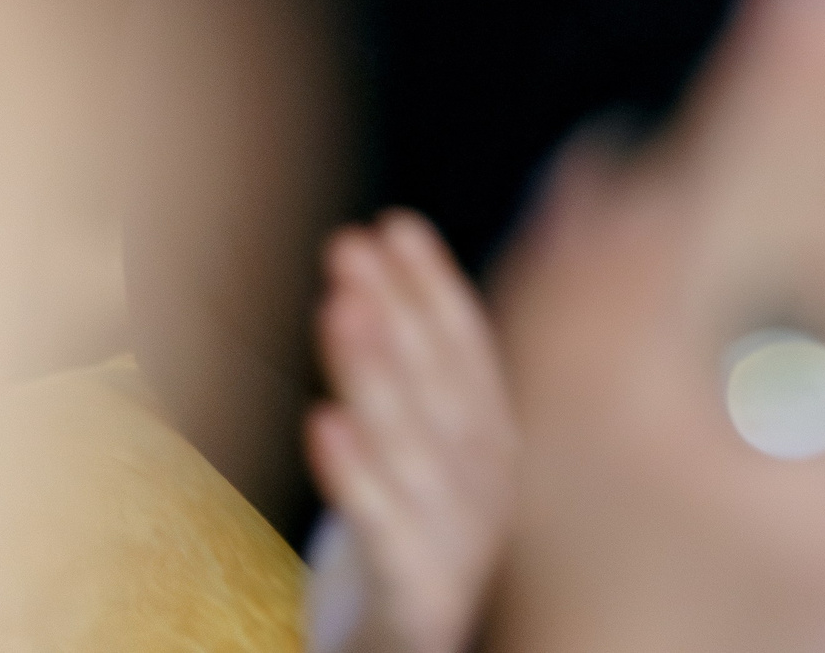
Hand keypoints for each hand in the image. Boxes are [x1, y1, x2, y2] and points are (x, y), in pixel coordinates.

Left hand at [305, 213, 516, 652]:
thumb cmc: (418, 552)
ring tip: (338, 310)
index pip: (468, 354)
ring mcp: (457, 544)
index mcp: (501, 451)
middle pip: (440, 389)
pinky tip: (322, 423)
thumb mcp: (435, 464)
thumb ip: (432, 379)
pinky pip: (383, 529)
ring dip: (375, 373)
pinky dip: (355, 473)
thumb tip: (408, 271)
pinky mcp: (415, 598)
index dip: (432, 287)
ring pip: (412, 447)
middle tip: (352, 249)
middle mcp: (490, 491)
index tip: (395, 225)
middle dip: (396, 310)